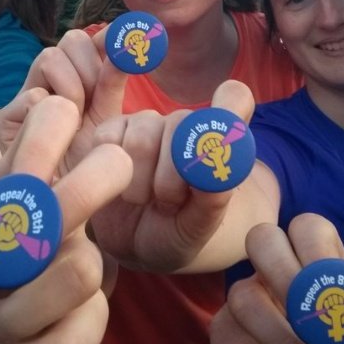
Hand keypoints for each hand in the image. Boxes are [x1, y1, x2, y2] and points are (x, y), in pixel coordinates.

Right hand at [0, 28, 126, 172]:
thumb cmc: (85, 160)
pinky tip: (55, 137)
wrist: (62, 200)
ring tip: (75, 121)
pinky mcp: (6, 118)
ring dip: (72, 89)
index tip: (123, 49)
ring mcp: (25, 97)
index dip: (106, 39)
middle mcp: (49, 81)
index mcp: (76, 77)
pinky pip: (34, 95)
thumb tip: (124, 45)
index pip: (88, 40)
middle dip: (91, 67)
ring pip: (50, 58)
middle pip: (71, 40)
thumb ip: (113, 82)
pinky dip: (50, 113)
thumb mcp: (107, 118)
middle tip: (95, 101)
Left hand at [0, 94, 132, 343]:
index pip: (57, 116)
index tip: (12, 183)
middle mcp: (61, 216)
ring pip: (81, 269)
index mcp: (20, 183)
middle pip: (111, 167)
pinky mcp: (86, 324)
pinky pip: (73, 337)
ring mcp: (78, 266)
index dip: (48, 131)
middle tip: (25, 245)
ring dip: (17, 313)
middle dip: (76, 197)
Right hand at [86, 79, 264, 271]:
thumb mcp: (199, 226)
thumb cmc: (176, 231)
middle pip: (180, 124)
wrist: (134, 244)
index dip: (230, 105)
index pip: (235, 99)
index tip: (218, 137)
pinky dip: (113, 172)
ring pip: (142, 138)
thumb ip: (213, 197)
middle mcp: (183, 123)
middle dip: (171, 176)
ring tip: (144, 200)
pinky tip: (120, 186)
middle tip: (168, 204)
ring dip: (141, 182)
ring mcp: (146, 123)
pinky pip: (108, 139)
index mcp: (215, 139)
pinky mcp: (111, 130)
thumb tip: (215, 169)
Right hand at [210, 214, 343, 343]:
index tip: (336, 291)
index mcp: (316, 264)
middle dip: (285, 276)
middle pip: (262, 240)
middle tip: (313, 323)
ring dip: (283, 342)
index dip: (317, 249)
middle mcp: (275, 275)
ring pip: (244, 298)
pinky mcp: (226, 340)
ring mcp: (246, 304)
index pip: (308, 228)